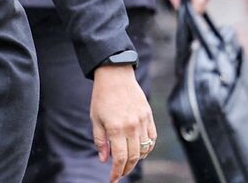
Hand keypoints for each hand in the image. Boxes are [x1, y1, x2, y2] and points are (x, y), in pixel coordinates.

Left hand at [90, 64, 155, 181]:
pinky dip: (147, 148)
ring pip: (144, 150)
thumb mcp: (95, 119)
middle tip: (120, 173)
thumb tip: (104, 160)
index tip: (113, 179)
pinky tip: (139, 151)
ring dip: (136, 159)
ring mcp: (142, 122)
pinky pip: (152, 139)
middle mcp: (132, 127)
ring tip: (128, 162)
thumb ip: (100, 141)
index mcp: (116, 129)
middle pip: (133, 157)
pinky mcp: (149, 117)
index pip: (120, 158)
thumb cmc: (102, 97)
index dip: (117, 172)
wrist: (115, 76)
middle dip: (126, 169)